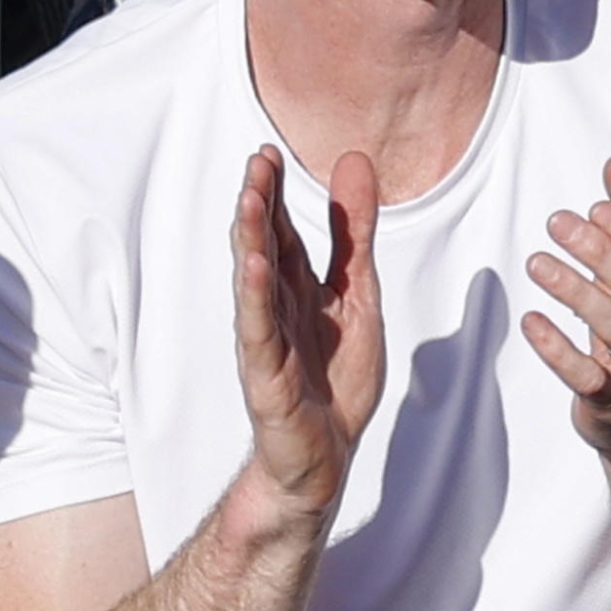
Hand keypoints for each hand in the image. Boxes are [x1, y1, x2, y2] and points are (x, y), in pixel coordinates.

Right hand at [231, 145, 384, 523]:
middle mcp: (276, 310)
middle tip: (257, 162)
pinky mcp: (268, 377)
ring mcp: (268, 342)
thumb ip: (355, 236)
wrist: (325, 458)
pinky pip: (260, 331)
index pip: (283, 232)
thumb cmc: (335, 381)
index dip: (276, 194)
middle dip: (261, 205)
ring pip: (255, 283)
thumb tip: (354, 162)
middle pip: (265, 248)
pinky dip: (255, 297)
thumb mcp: (359, 296)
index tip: (267, 153)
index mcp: (298, 291)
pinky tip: (253, 266)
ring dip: (251, 240)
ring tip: (251, 199)